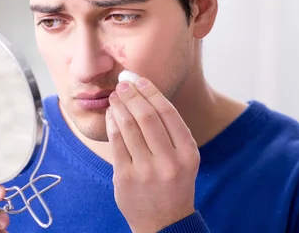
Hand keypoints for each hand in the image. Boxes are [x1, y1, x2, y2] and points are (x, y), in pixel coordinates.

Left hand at [106, 77, 199, 232]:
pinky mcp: (126, 177)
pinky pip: (116, 142)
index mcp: (188, 153)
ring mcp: (146, 171)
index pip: (168, 113)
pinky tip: (110, 114)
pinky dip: (112, 123)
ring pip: (129, 127)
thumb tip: (145, 92)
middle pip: (147, 116)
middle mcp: (169, 162)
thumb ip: (170, 131)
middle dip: (132, 94)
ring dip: (119, 106)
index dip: (151, 91)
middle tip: (123, 83)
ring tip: (115, 95)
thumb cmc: (172, 183)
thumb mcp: (183, 158)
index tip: (139, 79)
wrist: (163, 223)